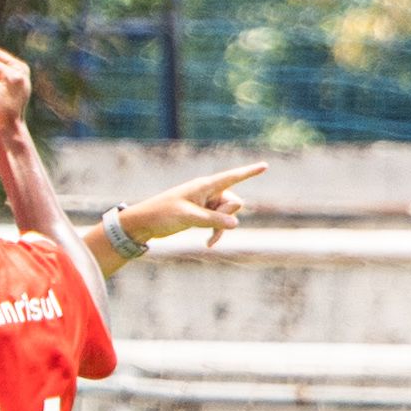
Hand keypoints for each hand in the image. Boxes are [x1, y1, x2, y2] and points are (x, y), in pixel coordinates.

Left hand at [113, 161, 266, 250]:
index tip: (265, 166)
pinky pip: (218, 223)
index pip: (232, 177)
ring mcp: (205, 204)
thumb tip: (236, 224)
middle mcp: (207, 192)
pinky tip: (209, 244)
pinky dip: (216, 232)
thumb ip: (213, 220)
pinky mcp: (201, 215)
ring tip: (209, 240)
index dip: (249, 172)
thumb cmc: (163, 214)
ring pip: (226, 216)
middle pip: (233, 203)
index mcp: (204, 185)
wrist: (144, 223)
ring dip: (221, 228)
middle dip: (227, 216)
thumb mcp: (189, 217)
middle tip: (207, 221)